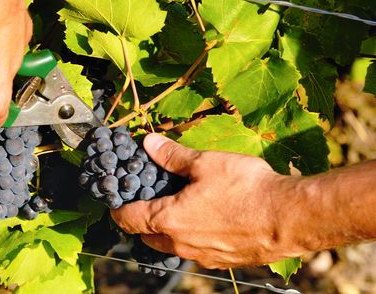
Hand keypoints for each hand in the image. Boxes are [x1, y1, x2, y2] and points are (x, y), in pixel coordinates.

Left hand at [111, 134, 300, 268]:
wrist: (290, 218)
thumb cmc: (246, 189)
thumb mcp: (205, 163)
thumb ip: (173, 155)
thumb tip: (149, 143)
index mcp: (169, 220)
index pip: (128, 219)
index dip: (118, 208)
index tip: (117, 199)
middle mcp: (180, 243)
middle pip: (147, 236)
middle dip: (142, 220)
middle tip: (151, 198)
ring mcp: (202, 256)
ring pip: (172, 245)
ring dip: (168, 230)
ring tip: (180, 207)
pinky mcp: (222, 262)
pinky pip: (196, 251)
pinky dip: (191, 237)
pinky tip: (208, 220)